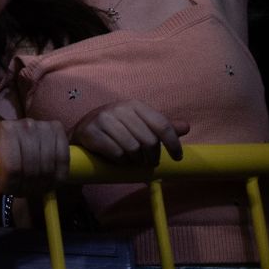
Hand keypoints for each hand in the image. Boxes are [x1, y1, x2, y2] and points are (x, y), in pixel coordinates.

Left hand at [0, 117, 69, 193]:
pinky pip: (63, 160)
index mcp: (5, 130)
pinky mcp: (57, 129)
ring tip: (32, 189)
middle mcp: (25, 126)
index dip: (10, 186)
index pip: (12, 168)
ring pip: (48, 168)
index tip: (5, 191)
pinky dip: (58, 177)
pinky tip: (49, 183)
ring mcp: (43, 126)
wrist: (7, 129)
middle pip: (32, 170)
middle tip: (19, 193)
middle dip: (25, 189)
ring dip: (41, 186)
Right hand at [71, 99, 188, 164]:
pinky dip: (121, 162)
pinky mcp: (91, 132)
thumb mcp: (139, 125)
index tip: (177, 158)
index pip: (162, 125)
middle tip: (149, 163)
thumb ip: (161, 127)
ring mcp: (104, 119)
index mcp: (135, 105)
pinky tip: (119, 160)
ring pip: (132, 148)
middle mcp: (119, 108)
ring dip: (135, 161)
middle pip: (149, 140)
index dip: (173, 143)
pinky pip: (116, 154)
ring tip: (133, 161)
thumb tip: (186, 127)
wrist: (82, 132)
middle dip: (152, 157)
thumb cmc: (116, 130)